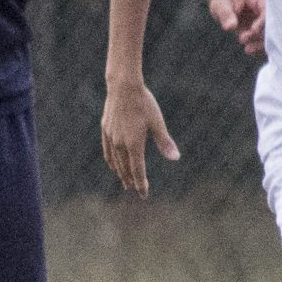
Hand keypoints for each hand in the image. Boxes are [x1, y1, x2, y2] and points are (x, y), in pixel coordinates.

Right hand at [102, 79, 178, 195]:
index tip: (144, 194)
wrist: (123, 87)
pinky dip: (111, 161)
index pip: (138, 170)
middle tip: (135, 190)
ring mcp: (111, 137)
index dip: (141, 184)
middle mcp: (120, 144)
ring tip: (125, 180)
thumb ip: (165, 142)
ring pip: (115, 161)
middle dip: (131, 180)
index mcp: (134, 144)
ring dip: (121, 172)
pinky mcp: (106, 129)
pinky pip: (107, 151)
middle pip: (125, 168)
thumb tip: (175, 158)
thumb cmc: (143, 103)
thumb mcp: (157, 122)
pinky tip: (112, 164)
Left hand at [207, 0, 265, 54]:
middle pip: (271, 24)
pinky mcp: (259, 32)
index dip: (262, 20)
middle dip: (260, 35)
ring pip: (268, 35)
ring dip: (259, 43)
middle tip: (243, 39)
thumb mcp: (221, 5)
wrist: (223, 7)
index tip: (253, 30)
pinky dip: (257, 47)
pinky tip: (248, 50)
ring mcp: (263, 22)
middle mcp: (265, 10)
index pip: (266, 10)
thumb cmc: (223, 1)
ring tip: (247, 49)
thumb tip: (230, 26)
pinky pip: (263, 41)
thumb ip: (226, 15)